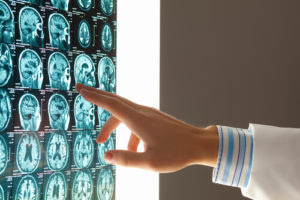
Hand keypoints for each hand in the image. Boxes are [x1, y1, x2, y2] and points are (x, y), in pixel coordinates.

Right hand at [76, 83, 218, 172]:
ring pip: (123, 111)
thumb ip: (127, 159)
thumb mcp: (150, 162)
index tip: (81, 89)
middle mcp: (143, 112)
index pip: (112, 105)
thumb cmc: (177, 153)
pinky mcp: (154, 118)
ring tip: (101, 141)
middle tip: (81, 89)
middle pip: (115, 100)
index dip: (95, 97)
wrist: (198, 144)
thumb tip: (106, 155)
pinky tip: (133, 149)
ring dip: (110, 123)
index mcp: (139, 120)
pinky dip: (126, 131)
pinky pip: (134, 120)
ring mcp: (149, 114)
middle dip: (97, 95)